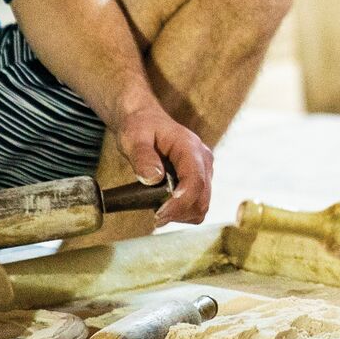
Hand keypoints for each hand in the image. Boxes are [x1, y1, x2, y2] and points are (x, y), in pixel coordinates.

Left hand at [113, 102, 212, 224]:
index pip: (195, 181)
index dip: (180, 201)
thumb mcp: (134, 138)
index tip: (160, 214)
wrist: (147, 121)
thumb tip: (153, 179)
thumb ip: (143, 157)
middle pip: (202, 198)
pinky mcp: (200, 180)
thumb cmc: (140, 127)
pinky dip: (182, 212)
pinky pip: (197, 204)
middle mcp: (203, 161)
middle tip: (155, 217)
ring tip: (158, 210)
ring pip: (202, 205)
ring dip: (181, 214)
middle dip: (179, 212)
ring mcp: (204, 171)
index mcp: (190, 148)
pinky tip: (165, 205)